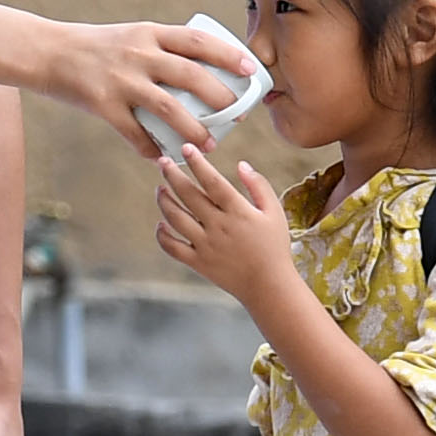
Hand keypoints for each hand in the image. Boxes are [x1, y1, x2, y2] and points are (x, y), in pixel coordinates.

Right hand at [38, 15, 271, 161]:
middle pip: (191, 76)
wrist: (47, 52)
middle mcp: (138, 54)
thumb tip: (202, 70)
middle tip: (237, 114)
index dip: (228, 54)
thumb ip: (161, 49)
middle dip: (221, 98)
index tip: (251, 70)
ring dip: (194, 130)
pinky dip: (150, 148)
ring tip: (210, 144)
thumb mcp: (131, 35)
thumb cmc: (95, 46)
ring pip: (169, 109)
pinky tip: (160, 156)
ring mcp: (120, 80)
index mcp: (149, 33)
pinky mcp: (102, 104)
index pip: (198, 41)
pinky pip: (134, 134)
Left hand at [154, 136, 298, 308]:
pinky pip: (172, 247)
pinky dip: (162, 235)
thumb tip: (241, 164)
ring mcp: (205, 245)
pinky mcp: (197, 262)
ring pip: (175, 218)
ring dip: (164, 201)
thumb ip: (258, 186)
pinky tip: (161, 223)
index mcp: (238, 212)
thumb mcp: (274, 213)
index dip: (198, 163)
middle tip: (162, 161)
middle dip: (172, 175)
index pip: (212, 181)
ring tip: (160, 189)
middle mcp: (218, 226)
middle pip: (188, 195)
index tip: (187, 148)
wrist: (269, 286)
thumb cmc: (274, 247)